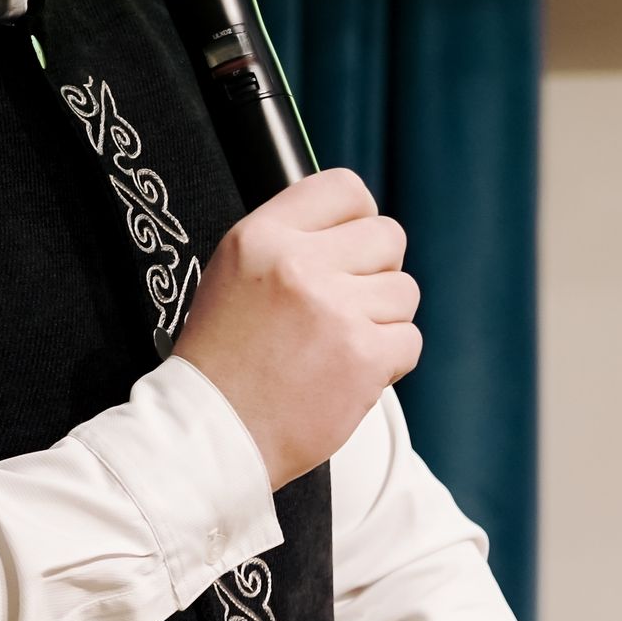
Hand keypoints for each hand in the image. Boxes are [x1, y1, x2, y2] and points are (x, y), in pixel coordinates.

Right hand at [174, 167, 420, 490]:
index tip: (353, 243)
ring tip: (339, 345)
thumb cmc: (223, 360)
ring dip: (382, 319)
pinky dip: (388, 360)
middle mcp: (298, 264)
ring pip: (404, 291)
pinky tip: (349, 372)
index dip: (359, 217)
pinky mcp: (363, 357)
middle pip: (388, 236)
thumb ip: (289, 241)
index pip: (343, 188)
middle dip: (377, 270)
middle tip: (348, 303)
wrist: (212, 433)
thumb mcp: (233, 273)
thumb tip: (352, 225)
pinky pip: (409, 340)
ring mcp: (334, 310)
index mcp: (262, 236)